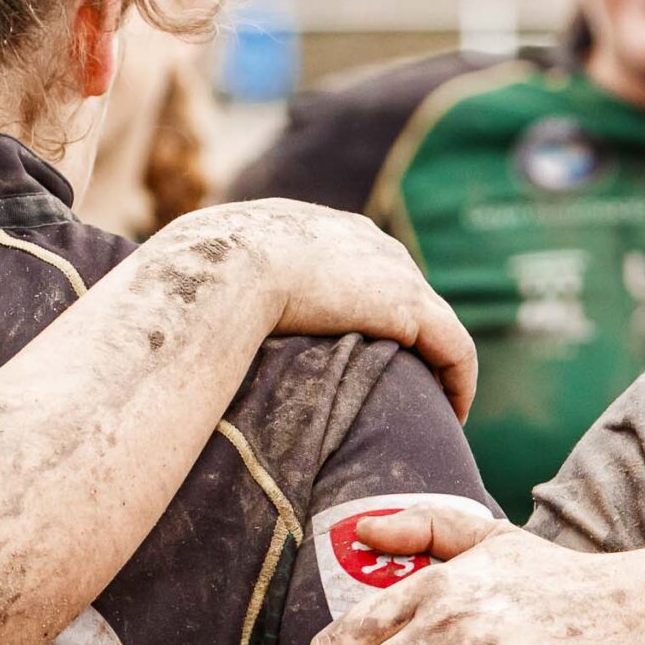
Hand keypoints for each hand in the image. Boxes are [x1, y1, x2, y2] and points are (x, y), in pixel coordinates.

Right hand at [166, 199, 476, 417]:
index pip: (363, 269)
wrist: (224, 268)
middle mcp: (369, 242)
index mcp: (322, 229)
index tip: (368, 353)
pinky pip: (455, 349)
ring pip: (437, 325)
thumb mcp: (206, 271)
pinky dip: (458, 382)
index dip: (370, 313)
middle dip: (413, 340)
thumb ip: (216, 290)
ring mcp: (395, 273)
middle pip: (406, 295)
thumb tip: (185, 319)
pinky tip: (454, 415)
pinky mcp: (413, 309)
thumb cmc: (199, 275)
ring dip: (440, 367)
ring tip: (438, 409)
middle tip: (410, 387)